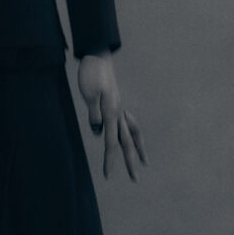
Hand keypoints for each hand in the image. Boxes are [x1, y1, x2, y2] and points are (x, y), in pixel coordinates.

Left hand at [77, 52, 145, 180]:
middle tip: (136, 180)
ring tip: (144, 161)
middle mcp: (118, 113)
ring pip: (133, 132)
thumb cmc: (91, 73)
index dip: (110, 160)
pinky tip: (129, 138)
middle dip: (131, 162)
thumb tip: (98, 132)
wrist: (97, 55)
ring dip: (138, 148)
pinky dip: (132, 133)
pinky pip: (128, 123)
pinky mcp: (116, 104)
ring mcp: (119, 108)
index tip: (108, 176)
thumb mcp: (89, 92)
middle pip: (127, 142)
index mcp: (111, 113)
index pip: (111, 142)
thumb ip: (94, 113)